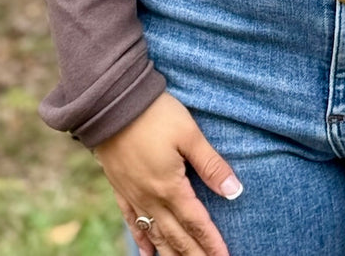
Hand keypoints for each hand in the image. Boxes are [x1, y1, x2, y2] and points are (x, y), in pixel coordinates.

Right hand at [94, 91, 241, 255]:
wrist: (110, 104)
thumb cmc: (155, 114)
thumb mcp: (189, 134)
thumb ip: (211, 164)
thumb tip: (234, 190)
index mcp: (170, 186)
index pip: (196, 222)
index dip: (211, 242)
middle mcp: (151, 198)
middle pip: (176, 236)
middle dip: (194, 254)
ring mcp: (134, 195)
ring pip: (155, 235)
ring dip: (171, 254)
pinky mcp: (120, 188)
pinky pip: (132, 222)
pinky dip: (142, 240)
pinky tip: (147, 253)